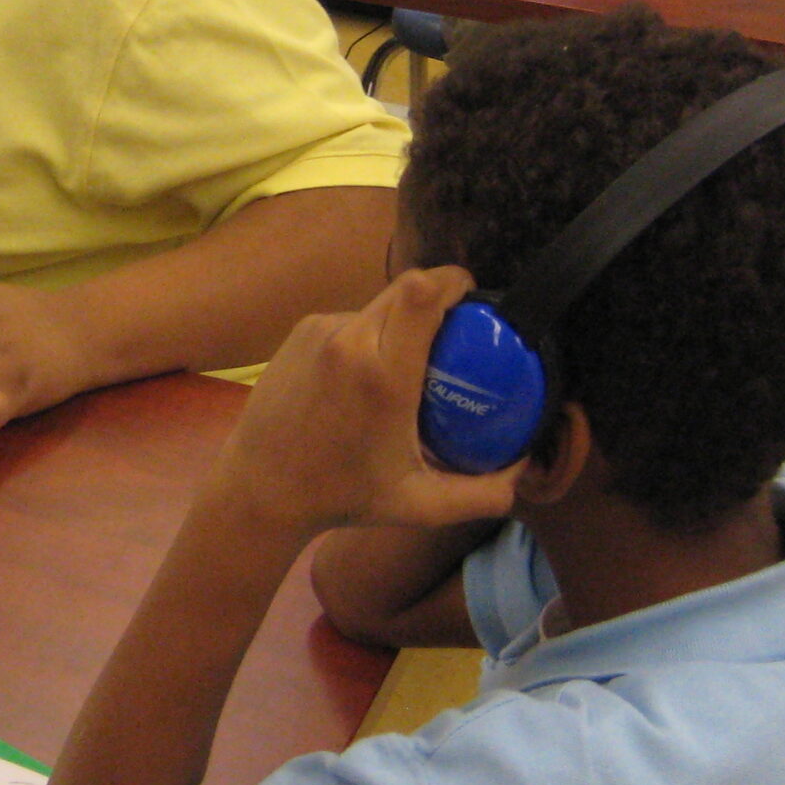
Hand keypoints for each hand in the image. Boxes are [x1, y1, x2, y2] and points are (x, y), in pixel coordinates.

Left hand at [218, 267, 524, 535]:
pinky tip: (366, 376)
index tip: (472, 296)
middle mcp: (350, 342)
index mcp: (384, 376)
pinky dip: (367, 336)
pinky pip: (349, 319)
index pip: (421, 293)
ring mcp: (319, 332)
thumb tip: (524, 470)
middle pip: (406, 288)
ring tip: (409, 363)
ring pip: (377, 305)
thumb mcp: (420, 505)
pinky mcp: (300, 333)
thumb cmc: (342, 498)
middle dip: (436, 297)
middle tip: (454, 331)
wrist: (260, 490)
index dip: (452, 280)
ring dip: (399, 322)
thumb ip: (482, 494)